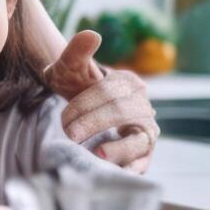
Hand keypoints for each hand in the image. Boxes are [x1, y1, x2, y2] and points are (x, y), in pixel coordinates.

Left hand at [45, 31, 158, 172]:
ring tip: (98, 154)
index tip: (65, 118)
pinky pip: (145, 159)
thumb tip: (91, 35)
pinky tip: (121, 174)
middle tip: (70, 133)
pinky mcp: (142, 150)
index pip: (112, 93)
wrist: (75, 102)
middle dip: (96, 123)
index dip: (88, 105)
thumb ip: (76, 52)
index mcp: (127, 83)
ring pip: (142, 138)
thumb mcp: (67, 67)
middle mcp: (141, 105)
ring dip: (121, 147)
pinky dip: (136, 167)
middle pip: (124, 114)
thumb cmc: (72, 84)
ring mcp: (144, 128)